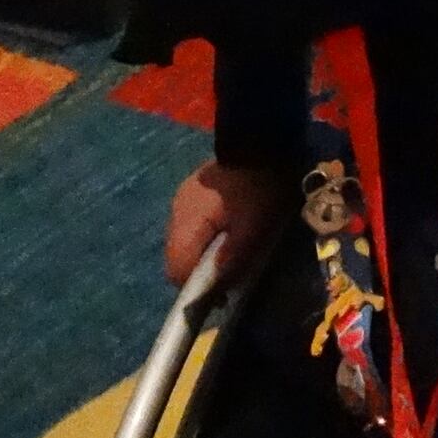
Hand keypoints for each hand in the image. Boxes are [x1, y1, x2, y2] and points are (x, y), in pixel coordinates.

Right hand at [164, 160, 279, 288]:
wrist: (261, 141)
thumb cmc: (258, 187)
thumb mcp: (253, 227)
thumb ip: (232, 259)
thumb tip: (214, 291)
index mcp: (186, 221)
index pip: (176, 270)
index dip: (195, 290)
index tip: (221, 295)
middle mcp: (176, 212)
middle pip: (177, 258)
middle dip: (199, 274)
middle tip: (230, 277)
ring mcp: (182, 200)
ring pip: (184, 243)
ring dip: (202, 255)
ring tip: (230, 254)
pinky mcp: (192, 193)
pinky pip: (192, 227)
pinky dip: (204, 238)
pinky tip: (226, 232)